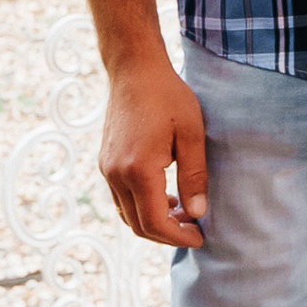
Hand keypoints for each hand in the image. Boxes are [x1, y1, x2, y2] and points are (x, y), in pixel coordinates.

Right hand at [96, 46, 208, 248]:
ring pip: (127, 215)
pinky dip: (142, 207)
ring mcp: (106, 169)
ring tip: (183, 213)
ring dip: (153, 222)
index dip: (178, 236)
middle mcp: (116, 175)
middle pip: (138, 225)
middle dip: (167, 235)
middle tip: (194, 229)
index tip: (200, 236)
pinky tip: (165, 196)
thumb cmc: (167, 96)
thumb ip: (194, 176)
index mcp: (138, 170)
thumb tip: (197, 213)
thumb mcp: (192, 133)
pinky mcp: (105, 163)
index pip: (155, 222)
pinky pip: (121, 199)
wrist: (134, 69)